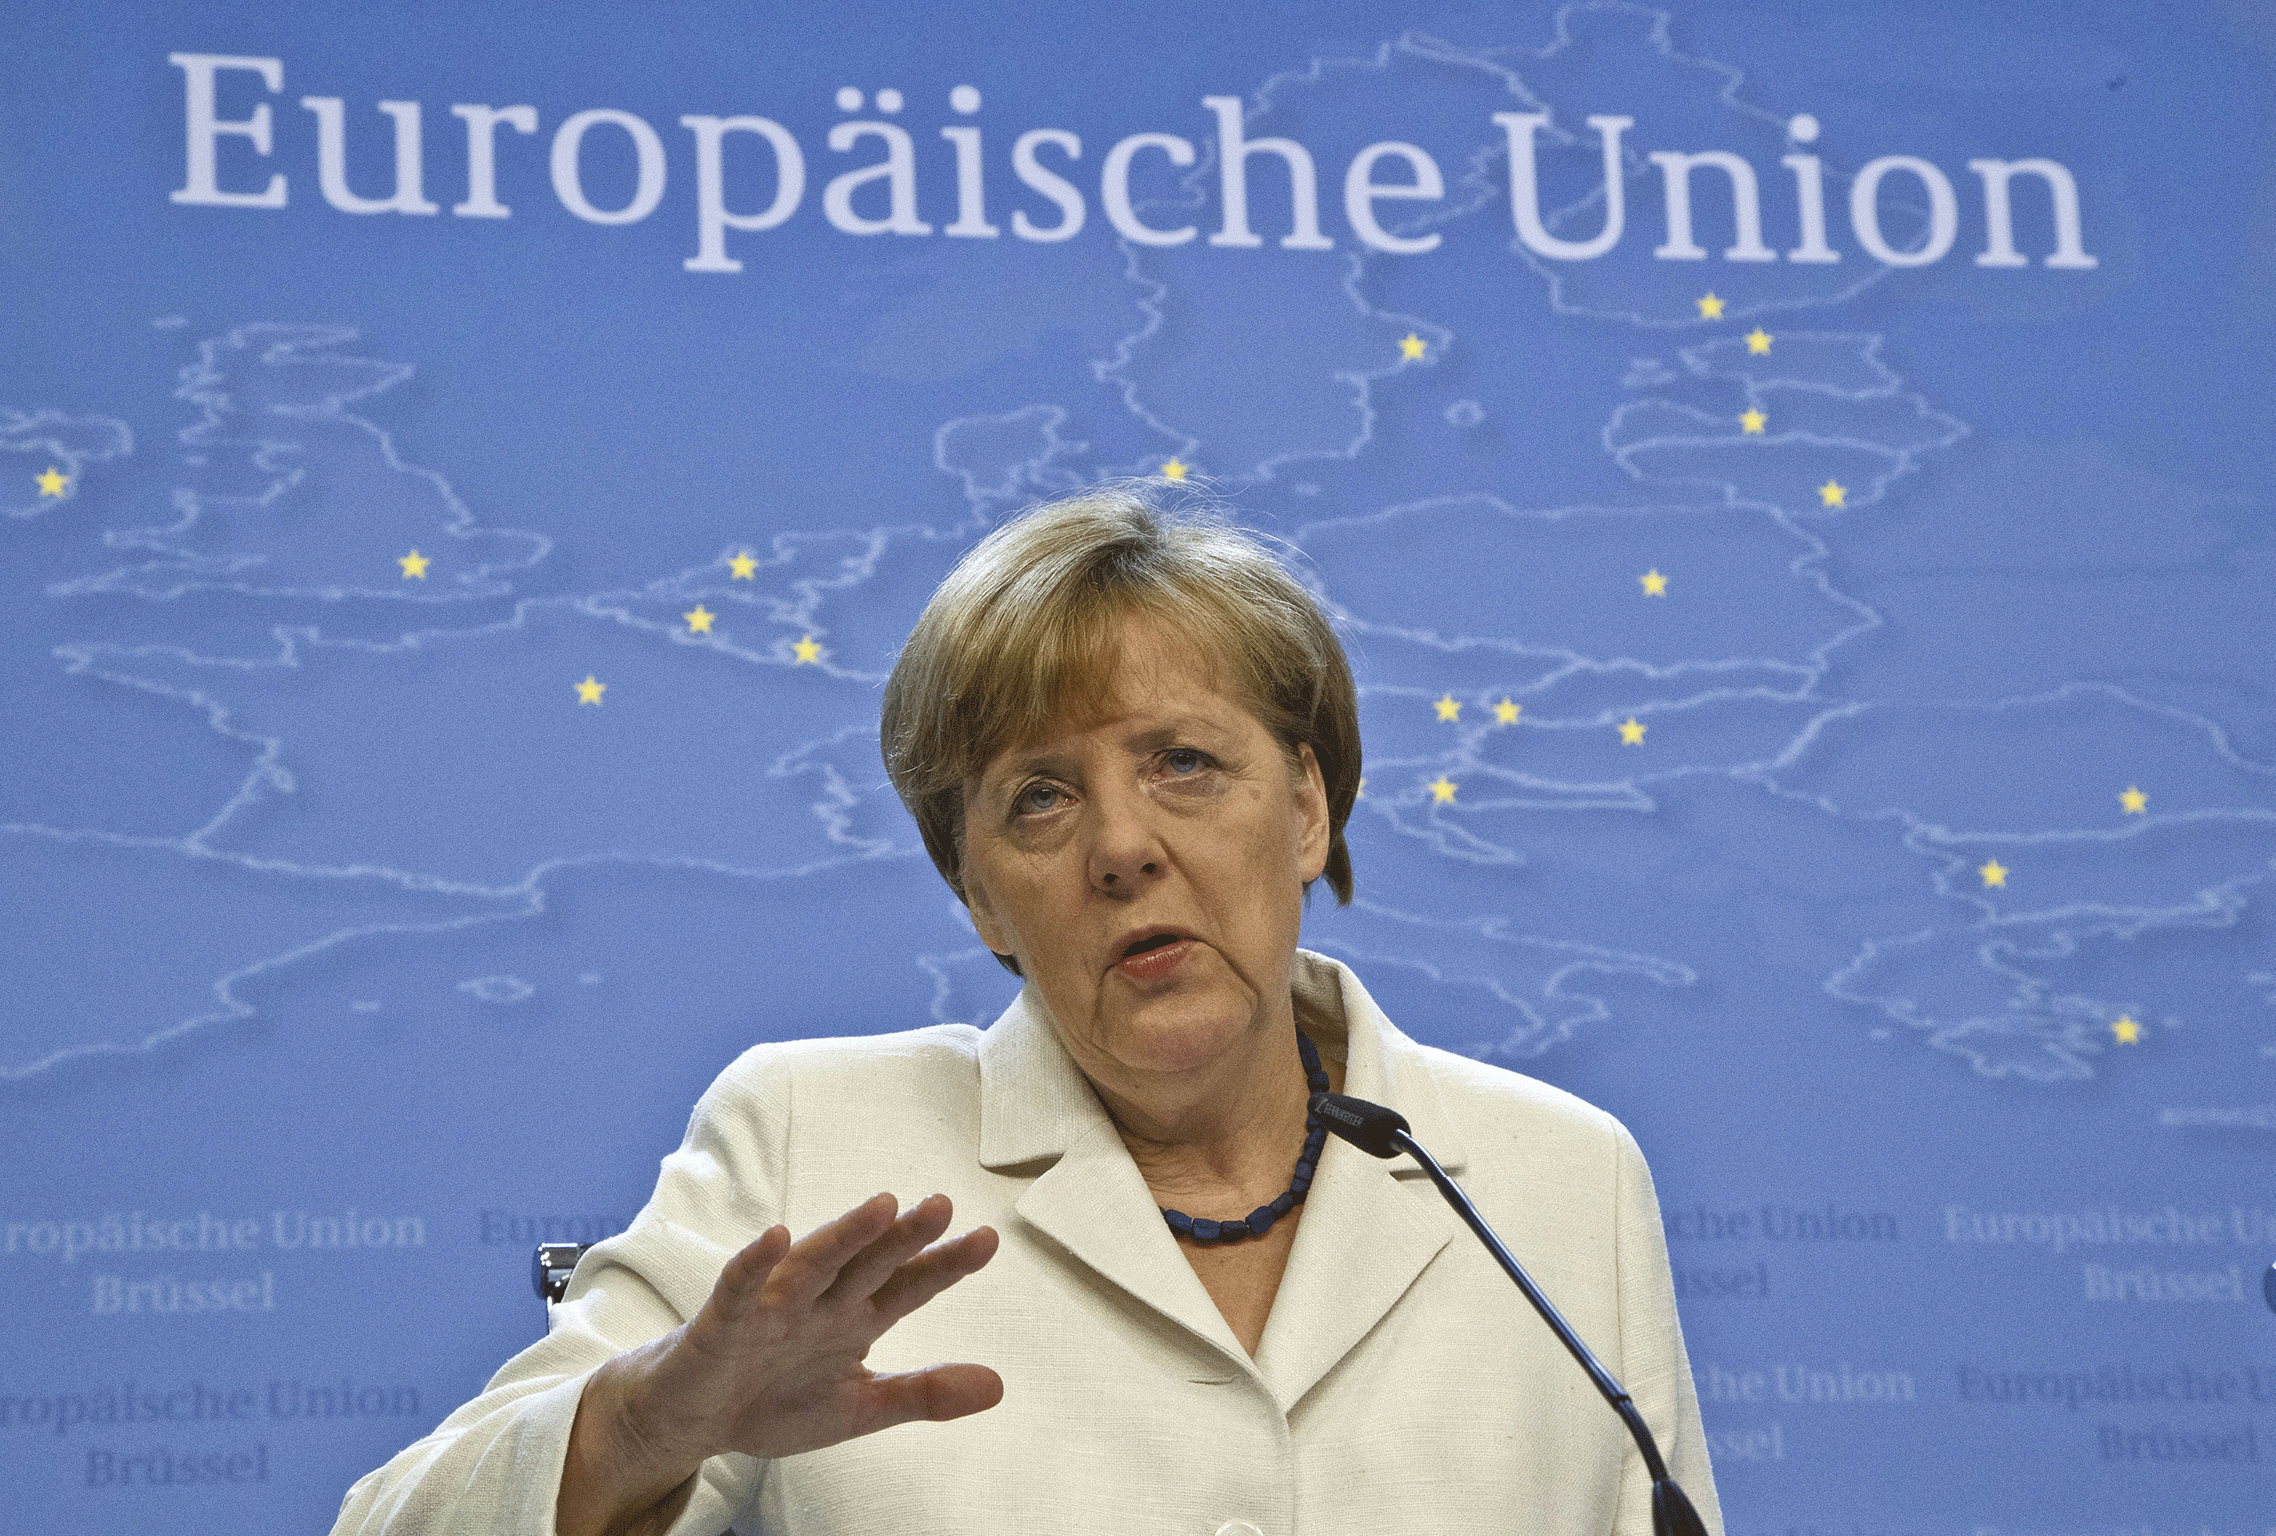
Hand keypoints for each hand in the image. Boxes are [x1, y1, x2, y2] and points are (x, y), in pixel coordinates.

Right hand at [559, 1194, 999, 1535]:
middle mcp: (820, 1301)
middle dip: (904, 1237)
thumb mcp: (861, 1406)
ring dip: (846, 1235)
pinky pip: (741, 1287)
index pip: (908, 1285)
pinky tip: (775, 1238)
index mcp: (855, 1317)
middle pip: (869, 1263)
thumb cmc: (775, 1400)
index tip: (986, 1239)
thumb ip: (924, 1393)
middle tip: (942, 1205)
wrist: (695, 1421)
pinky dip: (755, 1263)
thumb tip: (998, 1386)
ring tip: (882, 1207)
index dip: (945, 1264)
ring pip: (815, 1263)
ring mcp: (773, 1307)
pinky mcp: (725, 1321)